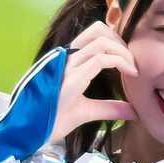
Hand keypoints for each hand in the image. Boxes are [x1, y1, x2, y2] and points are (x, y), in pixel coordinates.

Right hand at [48, 21, 138, 142]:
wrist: (29, 133)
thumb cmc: (52, 121)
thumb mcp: (87, 112)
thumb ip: (109, 108)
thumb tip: (134, 112)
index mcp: (67, 62)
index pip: (93, 35)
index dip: (116, 42)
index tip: (129, 63)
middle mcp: (66, 59)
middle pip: (98, 29)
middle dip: (120, 42)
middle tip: (131, 62)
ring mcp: (67, 67)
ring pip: (101, 40)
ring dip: (122, 51)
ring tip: (132, 68)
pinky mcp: (71, 79)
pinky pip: (100, 59)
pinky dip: (120, 62)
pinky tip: (129, 74)